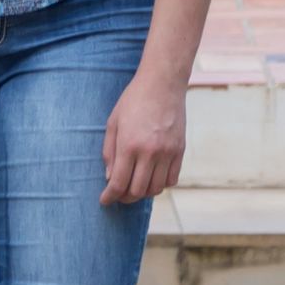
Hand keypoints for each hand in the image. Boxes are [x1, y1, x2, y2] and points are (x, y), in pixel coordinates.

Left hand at [100, 73, 186, 205]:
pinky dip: (161, 184)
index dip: (110, 196)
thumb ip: (110, 152)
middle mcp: (150, 152)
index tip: (104, 200)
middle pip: (138, 191)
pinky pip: (172, 179)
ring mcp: (168, 152)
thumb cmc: (134, 100)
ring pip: (156, 188)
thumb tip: (110, 178)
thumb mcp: (113, 123)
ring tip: (134, 186)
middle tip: (118, 195)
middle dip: (125, 198)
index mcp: (130, 145)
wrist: (163, 83)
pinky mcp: (180, 150)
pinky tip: (152, 178)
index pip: (119, 183)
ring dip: (143, 192)